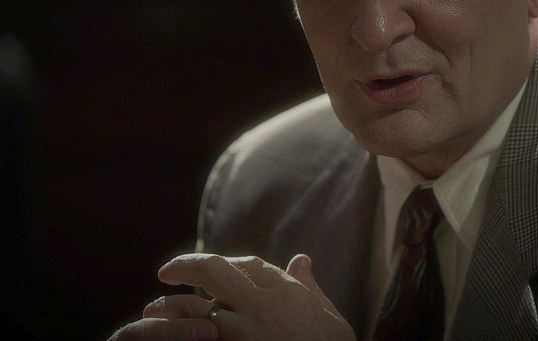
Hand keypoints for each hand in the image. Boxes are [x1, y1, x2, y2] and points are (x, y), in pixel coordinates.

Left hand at [109, 253, 354, 340]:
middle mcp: (261, 304)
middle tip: (166, 272)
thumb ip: (310, 286)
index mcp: (285, 291)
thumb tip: (301, 259)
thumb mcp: (327, 314)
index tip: (212, 270)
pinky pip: (195, 338)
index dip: (227, 264)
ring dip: (170, 306)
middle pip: (215, 271)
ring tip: (154, 309)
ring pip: (195, 308)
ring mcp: (244, 332)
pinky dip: (176, 334)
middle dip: (186, 266)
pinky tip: (161, 334)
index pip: (248, 264)